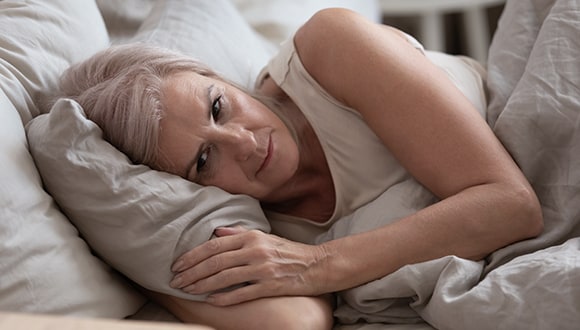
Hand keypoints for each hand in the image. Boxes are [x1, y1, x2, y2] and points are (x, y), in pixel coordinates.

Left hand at [170, 226, 331, 305]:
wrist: (318, 265)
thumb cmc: (290, 252)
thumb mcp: (266, 237)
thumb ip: (240, 235)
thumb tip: (217, 232)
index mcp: (252, 237)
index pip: (214, 245)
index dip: (193, 256)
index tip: (177, 265)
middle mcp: (255, 250)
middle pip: (215, 261)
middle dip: (192, 272)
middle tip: (175, 281)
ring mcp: (263, 268)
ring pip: (224, 277)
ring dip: (202, 285)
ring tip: (187, 291)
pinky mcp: (271, 285)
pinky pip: (242, 293)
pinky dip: (224, 297)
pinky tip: (211, 301)